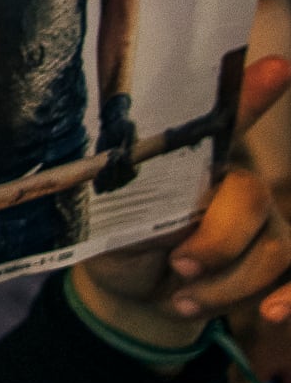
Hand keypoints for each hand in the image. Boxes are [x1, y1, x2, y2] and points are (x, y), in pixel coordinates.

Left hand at [74, 58, 290, 344]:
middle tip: (179, 263)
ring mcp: (264, 220)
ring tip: (179, 300)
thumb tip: (137, 207)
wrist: (133, 292)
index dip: (251, 95)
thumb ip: (131, 207)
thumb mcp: (109, 223)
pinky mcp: (275, 259)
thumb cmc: (119, 241)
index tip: (277, 67)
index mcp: (190, 160)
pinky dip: (284, 299)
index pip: (225, 121)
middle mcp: (236, 181)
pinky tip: (266, 314)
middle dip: (218, 240)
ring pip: (273, 247)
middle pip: (251, 196)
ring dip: (226, 283)